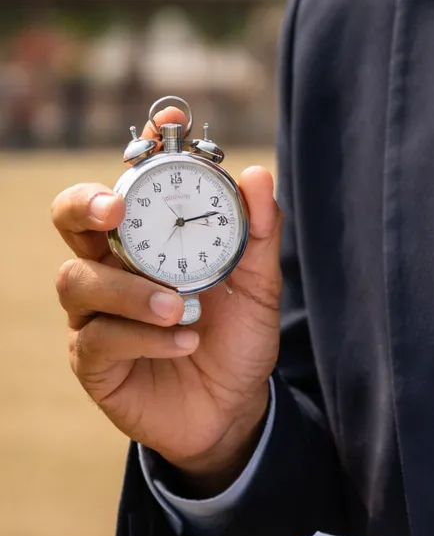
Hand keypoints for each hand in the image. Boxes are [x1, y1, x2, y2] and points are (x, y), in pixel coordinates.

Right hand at [51, 107, 282, 493]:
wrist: (236, 409)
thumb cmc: (239, 340)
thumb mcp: (260, 286)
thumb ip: (260, 234)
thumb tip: (257, 175)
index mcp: (148, 241)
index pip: (129, 184)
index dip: (141, 150)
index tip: (168, 126)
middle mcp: (112, 269)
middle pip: (71, 219)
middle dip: (85, 204)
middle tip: (117, 209)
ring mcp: (96, 314)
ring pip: (81, 281)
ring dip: (132, 290)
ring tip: (181, 306)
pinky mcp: (93, 361)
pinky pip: (99, 338)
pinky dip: (145, 337)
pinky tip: (183, 340)